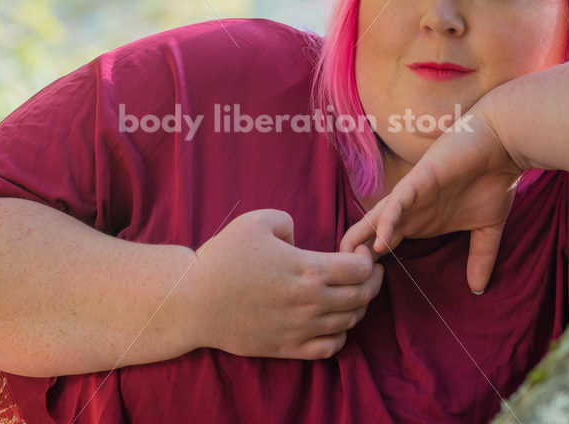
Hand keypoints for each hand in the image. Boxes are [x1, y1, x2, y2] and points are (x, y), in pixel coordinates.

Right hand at [188, 209, 383, 359]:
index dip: (367, 260)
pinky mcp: (288, 348)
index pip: (359, 270)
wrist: (195, 301)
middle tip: (371, 272)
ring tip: (355, 293)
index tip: (362, 254)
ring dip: (359, 307)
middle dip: (373, 282)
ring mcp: (301, 329)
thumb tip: (297, 237)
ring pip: (350, 322)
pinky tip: (335, 322)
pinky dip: (341, 335)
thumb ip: (287, 220)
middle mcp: (312, 303)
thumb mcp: (256, 221)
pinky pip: (330, 348)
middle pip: (361, 297)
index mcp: (309, 270)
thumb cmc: (224, 258)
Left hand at [340, 103, 522, 293]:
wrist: (503, 146)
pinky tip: (380, 243)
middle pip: (372, 233)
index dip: (373, 263)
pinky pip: (397, 203)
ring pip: (377, 218)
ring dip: (363, 240)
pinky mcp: (418, 180)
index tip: (362, 288)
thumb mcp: (486, 228)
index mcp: (420, 222)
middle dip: (357, 254)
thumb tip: (479, 289)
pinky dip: (387, 222)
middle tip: (344, 281)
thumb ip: (480, 256)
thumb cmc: (492, 180)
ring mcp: (412, 196)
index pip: (386, 243)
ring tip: (351, 265)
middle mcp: (410, 211)